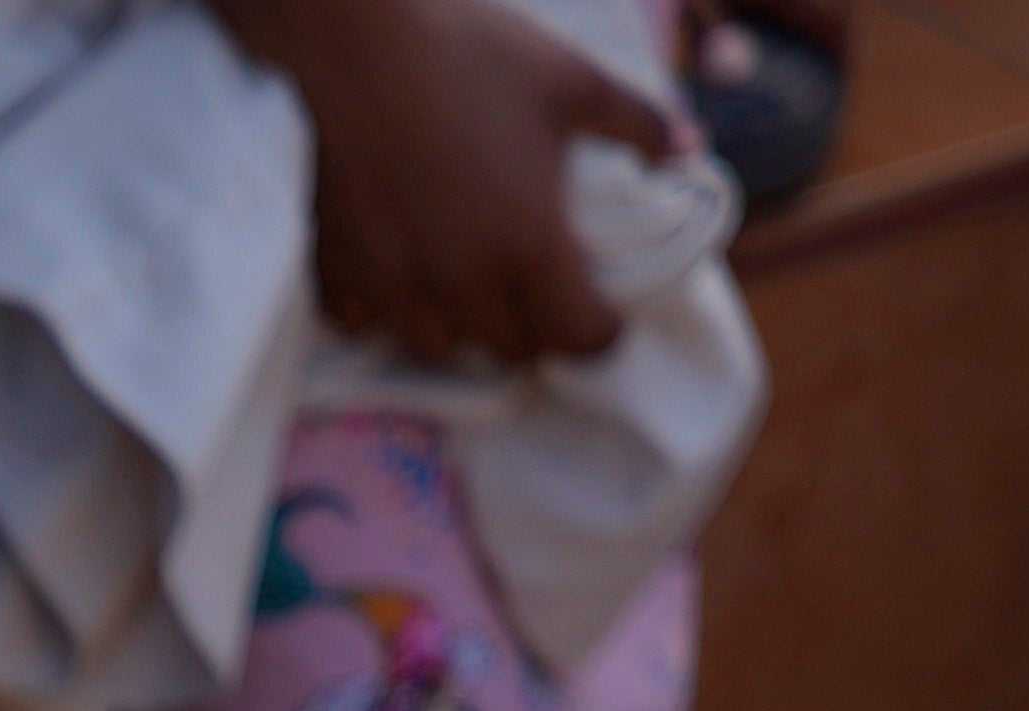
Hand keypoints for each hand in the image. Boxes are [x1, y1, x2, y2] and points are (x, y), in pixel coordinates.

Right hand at [230, 0, 692, 365]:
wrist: (360, 41)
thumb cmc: (475, 56)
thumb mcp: (573, 80)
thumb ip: (638, 121)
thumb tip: (689, 147)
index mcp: (529, 247)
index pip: (578, 337)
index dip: (601, 331)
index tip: (604, 314)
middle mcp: (462, 283)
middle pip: (512, 351)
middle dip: (536, 331)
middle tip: (542, 295)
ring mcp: (396, 283)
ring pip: (438, 346)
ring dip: (464, 328)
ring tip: (471, 290)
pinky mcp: (339, 268)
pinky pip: (365, 322)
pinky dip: (388, 310)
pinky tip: (401, 274)